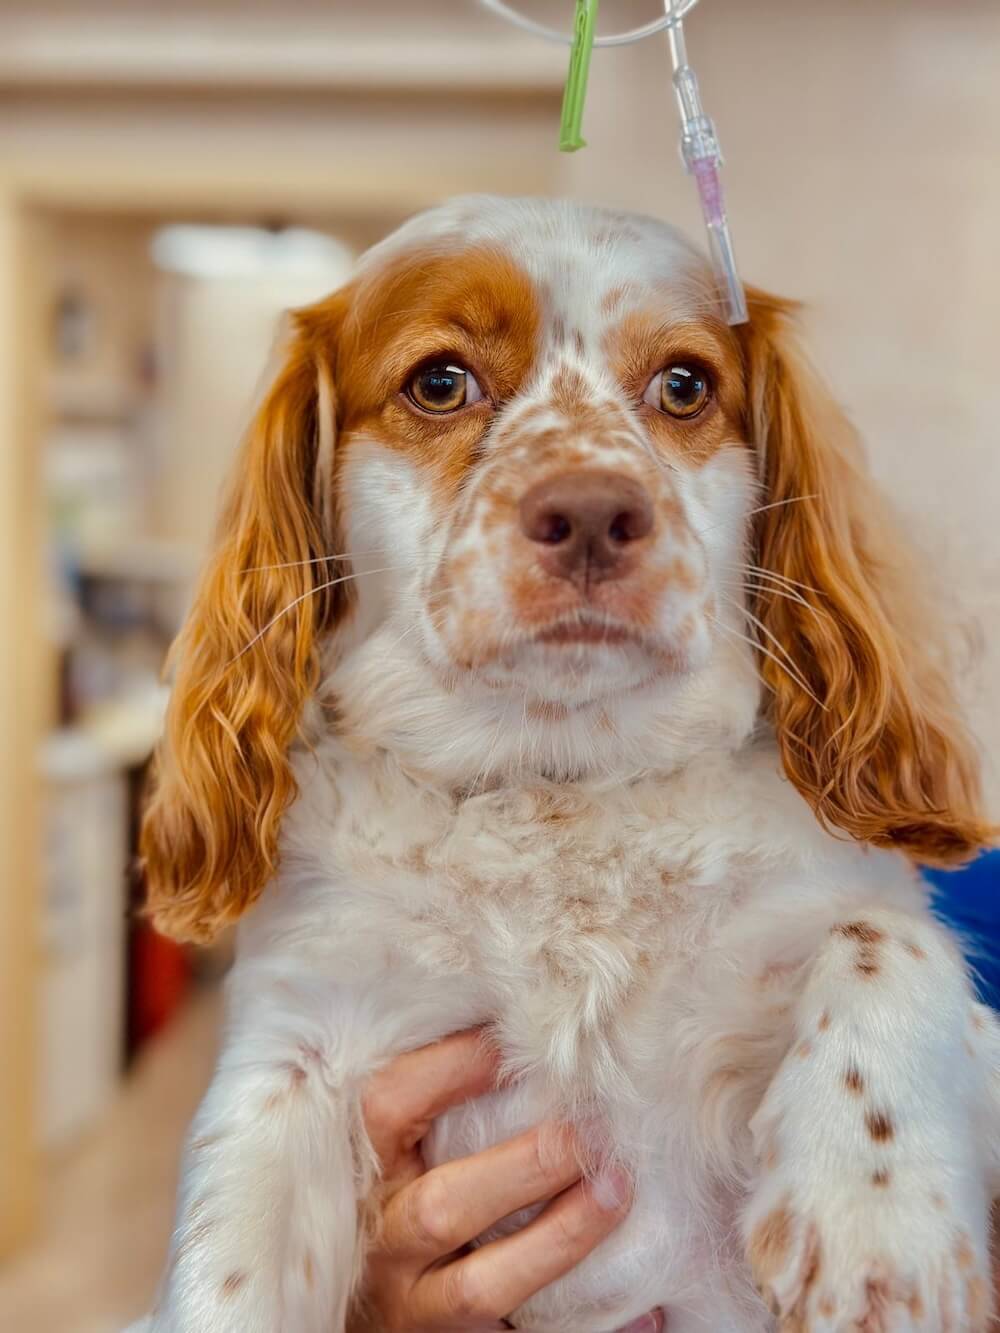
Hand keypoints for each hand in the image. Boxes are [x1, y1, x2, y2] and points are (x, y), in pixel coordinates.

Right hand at [348, 1029, 663, 1331]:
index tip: (515, 1039)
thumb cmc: (395, 1208)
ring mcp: (416, 1309)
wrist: (373, 1314)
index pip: (389, 1108)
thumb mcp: (394, 1153)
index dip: (452, 1067)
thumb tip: (516, 1026)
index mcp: (363, 1176)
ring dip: (560, 1237)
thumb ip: (432, 1101)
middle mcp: (383, 1245)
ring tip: (616, 1190)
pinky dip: (590, 1327)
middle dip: (525, 1167)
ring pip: (482, 1286)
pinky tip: (645, 1307)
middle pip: (442, 1208)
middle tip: (590, 1130)